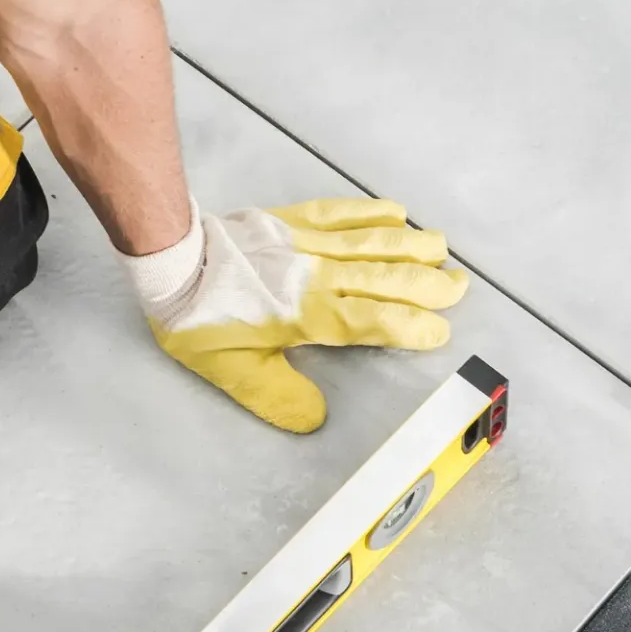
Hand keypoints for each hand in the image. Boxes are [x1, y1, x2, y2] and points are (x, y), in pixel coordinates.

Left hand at [124, 197, 468, 432]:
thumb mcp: (234, 372)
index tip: (437, 332)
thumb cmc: (199, 321)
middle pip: (384, 276)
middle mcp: (316, 275)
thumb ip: (278, 396)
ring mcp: (306, 243)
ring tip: (442, 248)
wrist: (171, 260)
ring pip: (371, 240)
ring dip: (411, 244)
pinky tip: (396, 212)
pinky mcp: (291, 220)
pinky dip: (372, 212)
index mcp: (307, 314)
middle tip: (459, 287)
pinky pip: (341, 212)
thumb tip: (316, 419)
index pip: (371, 321)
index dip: (409, 327)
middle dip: (426, 283)